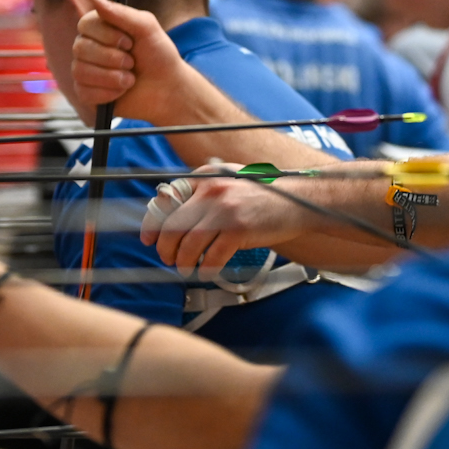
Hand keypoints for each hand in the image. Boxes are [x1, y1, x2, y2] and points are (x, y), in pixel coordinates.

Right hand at [63, 0, 199, 118]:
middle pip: (80, 48)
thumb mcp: (147, 28)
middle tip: (132, 62)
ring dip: (112, 77)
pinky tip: (121, 91)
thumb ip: (122, 13)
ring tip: (130, 79)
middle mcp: (88, 47)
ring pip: (80, 71)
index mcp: (100, 28)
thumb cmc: (158, 55)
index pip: (85, 24)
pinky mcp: (86, 93)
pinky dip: (108, 93)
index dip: (106, 35)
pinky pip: (84, 92)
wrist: (167, 89)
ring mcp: (85, 71)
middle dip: (111, 58)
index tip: (129, 42)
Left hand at [142, 173, 314, 278]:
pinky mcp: (238, 229)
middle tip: (169, 259)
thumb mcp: (229, 182)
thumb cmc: (264, 195)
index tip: (149, 239)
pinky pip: (212, 257)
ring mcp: (225, 209)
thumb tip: (172, 214)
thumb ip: (203, 193)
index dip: (152, 224)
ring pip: (188, 244)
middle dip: (166, 249)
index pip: (166, 200)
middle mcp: (211, 190)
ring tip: (187, 269)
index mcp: (205, 177)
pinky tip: (208, 271)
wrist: (299, 200)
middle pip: (172, 226)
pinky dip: (207, 269)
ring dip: (183, 262)